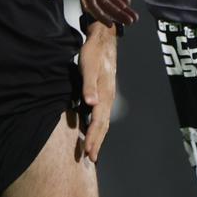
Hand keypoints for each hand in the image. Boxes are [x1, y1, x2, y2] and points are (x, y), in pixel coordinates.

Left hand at [77, 22, 117, 162]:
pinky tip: (89, 128)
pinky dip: (95, 125)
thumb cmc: (94, 52)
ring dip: (97, 135)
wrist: (104, 38)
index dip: (93, 137)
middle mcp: (108, 98)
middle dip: (96, 142)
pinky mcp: (102, 92)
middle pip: (102, 125)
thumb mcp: (88, 67)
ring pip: (102, 120)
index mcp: (105, 95)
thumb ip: (89, 85)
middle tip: (90, 158)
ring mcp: (106, 95)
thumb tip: (91, 104)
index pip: (98, 122)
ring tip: (92, 149)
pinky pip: (99, 114)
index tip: (88, 152)